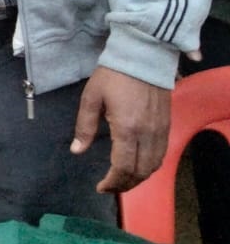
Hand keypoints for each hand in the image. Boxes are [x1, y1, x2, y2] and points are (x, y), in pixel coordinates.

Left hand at [72, 67, 171, 193]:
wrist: (143, 57)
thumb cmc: (113, 75)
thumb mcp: (91, 97)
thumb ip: (84, 126)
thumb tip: (76, 150)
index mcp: (126, 128)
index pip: (123, 167)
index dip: (112, 182)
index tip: (101, 187)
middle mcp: (147, 134)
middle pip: (141, 172)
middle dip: (125, 184)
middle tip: (109, 187)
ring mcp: (160, 131)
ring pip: (154, 166)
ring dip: (139, 178)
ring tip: (122, 180)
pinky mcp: (167, 126)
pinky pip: (162, 155)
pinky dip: (150, 166)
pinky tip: (138, 166)